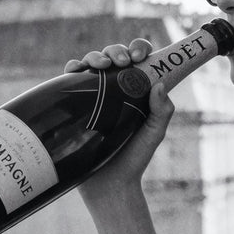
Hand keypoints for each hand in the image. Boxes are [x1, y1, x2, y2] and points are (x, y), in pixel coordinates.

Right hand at [64, 39, 174, 193]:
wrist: (109, 184)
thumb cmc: (135, 158)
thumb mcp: (153, 133)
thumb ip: (162, 112)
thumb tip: (160, 84)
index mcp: (136, 89)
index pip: (137, 60)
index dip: (138, 49)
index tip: (139, 56)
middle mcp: (114, 88)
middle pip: (113, 56)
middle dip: (116, 51)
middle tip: (121, 62)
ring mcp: (93, 95)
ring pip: (91, 63)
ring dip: (95, 56)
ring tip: (102, 65)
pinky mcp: (75, 105)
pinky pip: (70, 80)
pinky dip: (72, 68)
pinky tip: (75, 69)